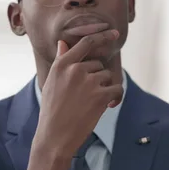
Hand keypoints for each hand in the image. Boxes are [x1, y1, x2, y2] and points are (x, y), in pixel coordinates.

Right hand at [27, 30, 123, 169]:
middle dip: (96, 78)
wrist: (54, 136)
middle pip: (98, 65)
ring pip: (107, 77)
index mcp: (63, 64)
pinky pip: (117, 89)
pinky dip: (115, 97)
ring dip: (104, 88)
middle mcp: (76, 69)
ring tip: (90, 104)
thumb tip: (63, 43)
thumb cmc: (51, 110)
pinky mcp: (100, 96)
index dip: (103, 36)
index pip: (86, 43)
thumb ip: (61, 61)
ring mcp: (89, 82)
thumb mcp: (51, 82)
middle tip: (85, 96)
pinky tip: (107, 106)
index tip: (114, 33)